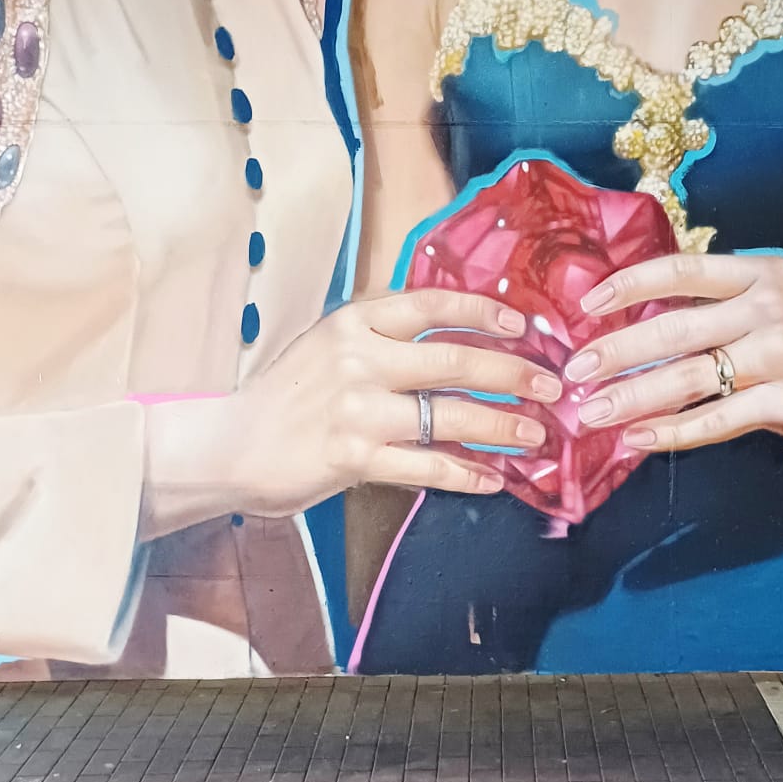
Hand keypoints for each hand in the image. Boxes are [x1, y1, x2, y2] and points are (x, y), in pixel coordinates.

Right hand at [220, 290, 561, 515]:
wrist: (232, 446)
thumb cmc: (289, 394)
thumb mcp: (329, 343)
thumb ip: (383, 333)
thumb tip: (458, 333)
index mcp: (353, 320)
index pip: (431, 304)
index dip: (483, 312)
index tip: (522, 323)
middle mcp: (358, 357)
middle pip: (454, 360)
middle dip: (513, 373)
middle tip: (550, 385)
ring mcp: (357, 409)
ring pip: (450, 416)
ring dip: (502, 427)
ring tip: (535, 436)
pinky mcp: (355, 458)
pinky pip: (428, 465)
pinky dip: (467, 473)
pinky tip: (492, 477)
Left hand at [563, 251, 782, 454]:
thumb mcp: (769, 295)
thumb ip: (714, 297)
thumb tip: (630, 312)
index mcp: (757, 273)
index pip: (680, 270)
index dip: (629, 285)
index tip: (586, 306)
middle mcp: (768, 308)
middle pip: (676, 329)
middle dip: (617, 352)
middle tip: (574, 371)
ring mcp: (780, 356)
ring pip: (690, 377)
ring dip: (633, 396)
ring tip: (593, 411)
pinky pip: (717, 418)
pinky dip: (672, 431)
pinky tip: (637, 438)